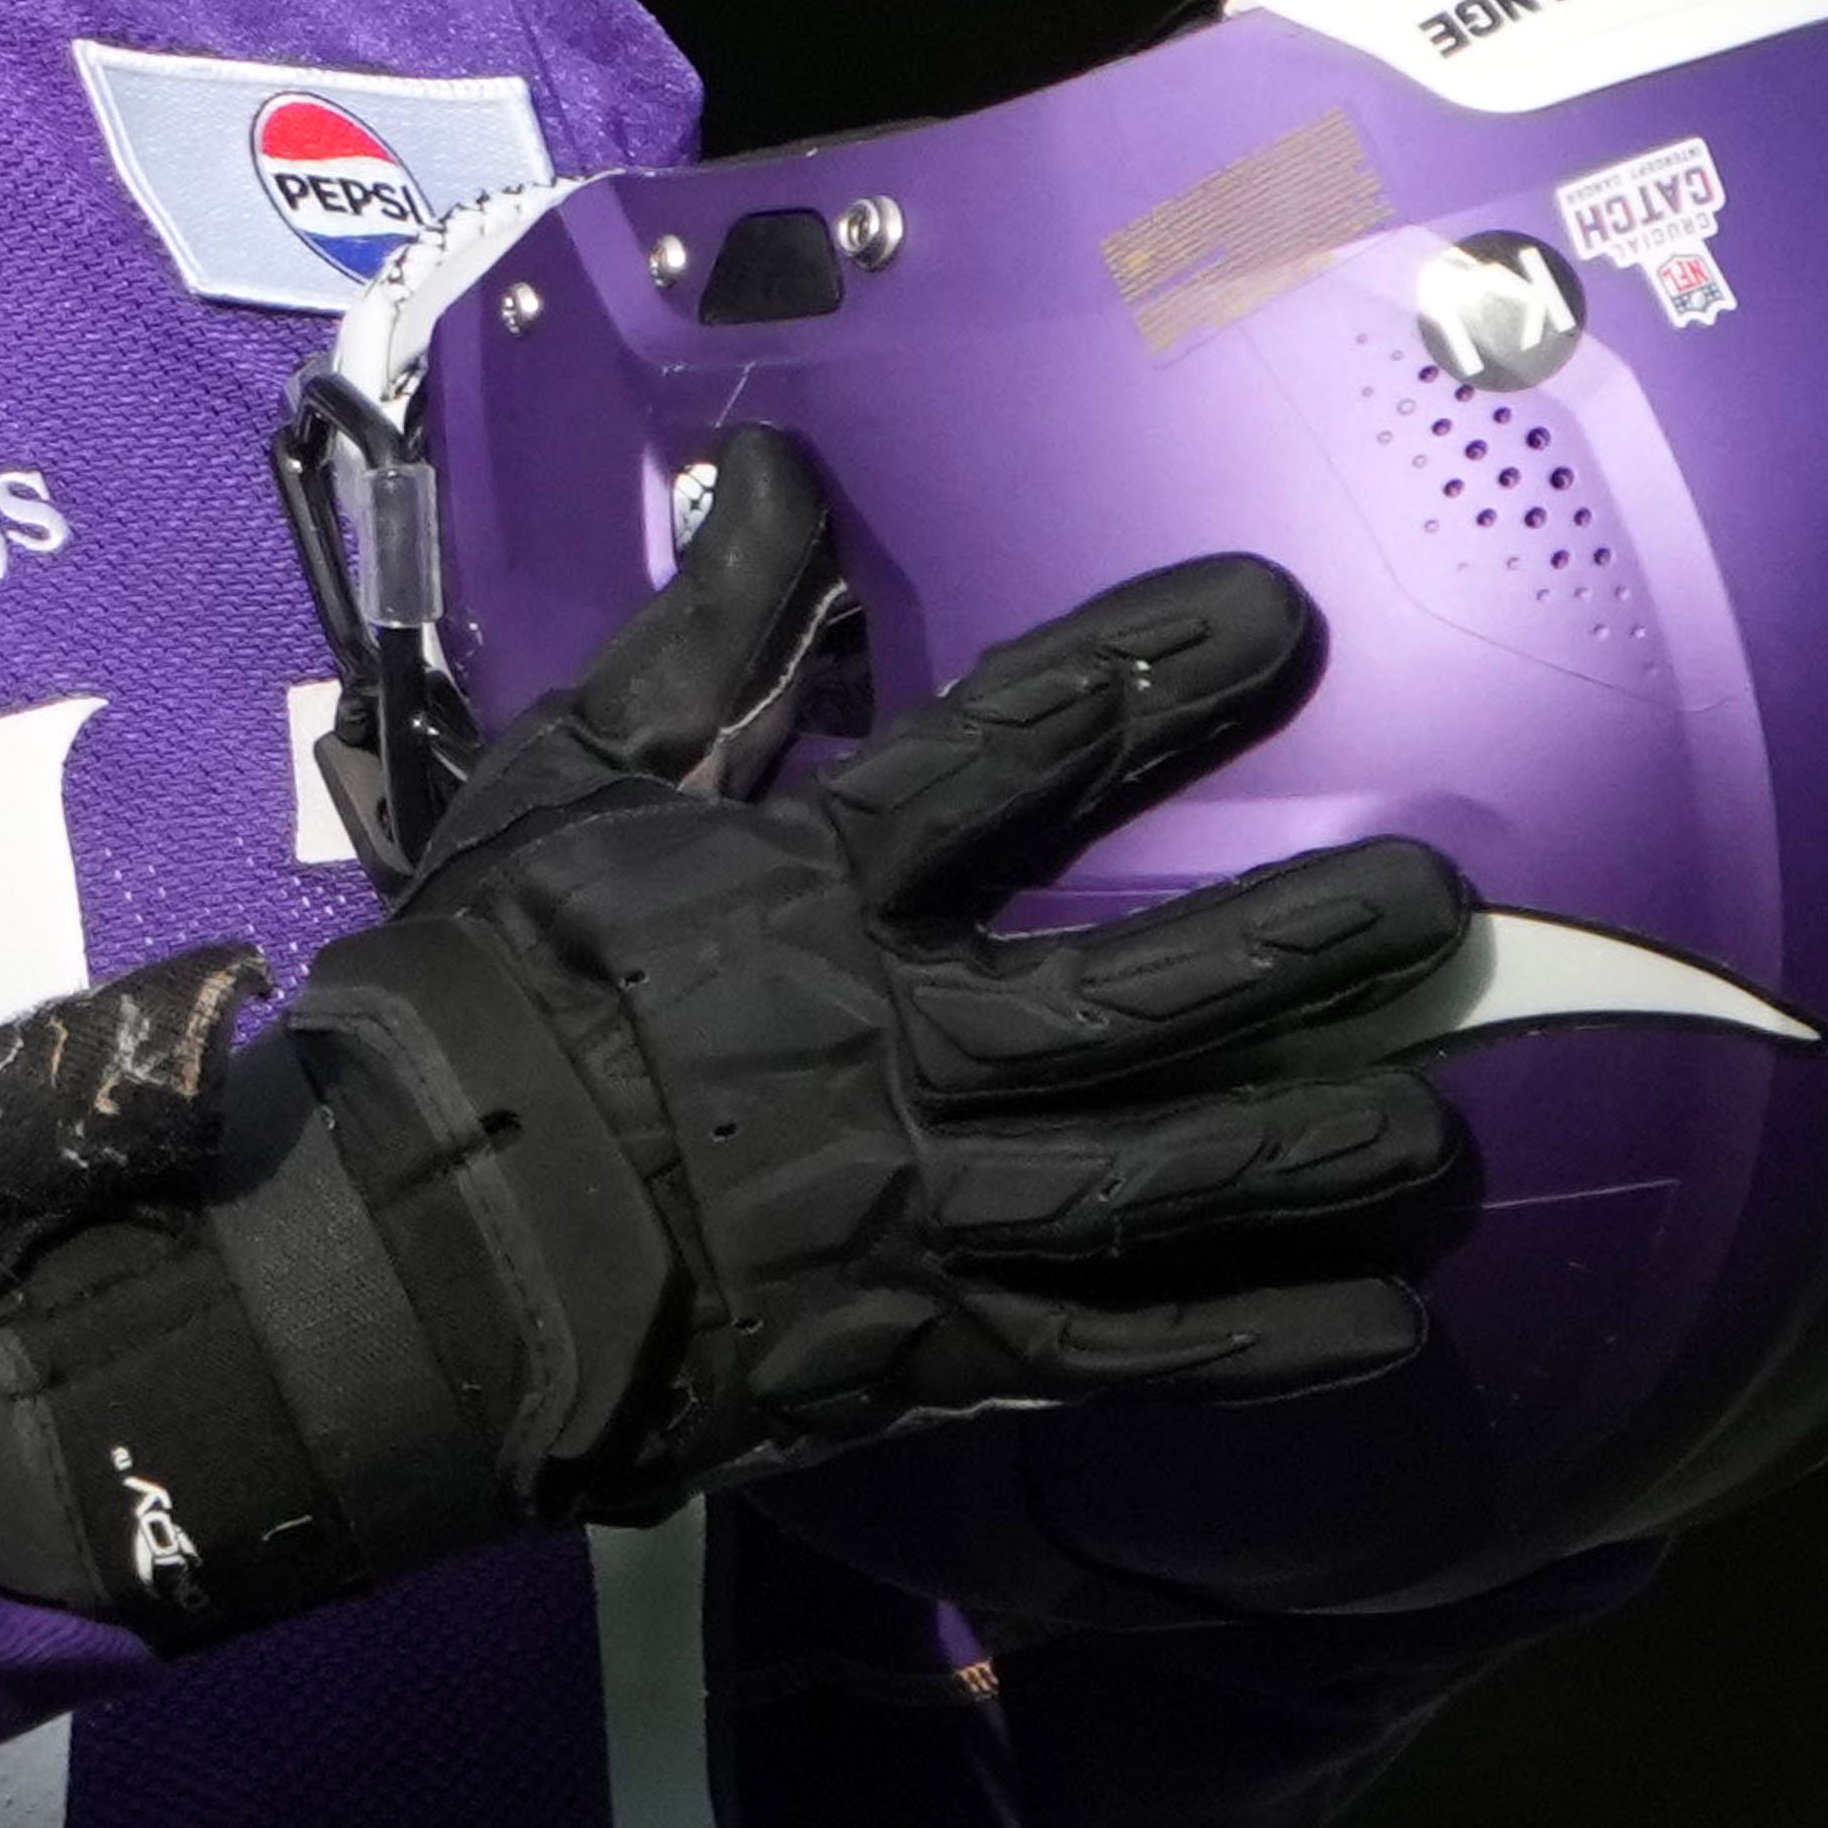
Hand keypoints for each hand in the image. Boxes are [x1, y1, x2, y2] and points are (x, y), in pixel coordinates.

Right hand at [0, 428, 1474, 1652]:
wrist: (387, 1253)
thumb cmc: (471, 1002)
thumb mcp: (559, 784)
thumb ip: (699, 641)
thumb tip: (782, 470)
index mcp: (800, 892)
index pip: (1007, 751)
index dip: (1153, 676)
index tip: (1282, 622)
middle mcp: (878, 1045)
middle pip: (1132, 992)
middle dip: (1298, 950)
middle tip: (1439, 912)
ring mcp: (902, 1212)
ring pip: (1150, 1180)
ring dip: (1309, 1153)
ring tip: (1440, 1133)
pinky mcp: (905, 1353)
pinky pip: (1106, 1357)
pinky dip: (1248, 1349)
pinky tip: (1379, 1330)